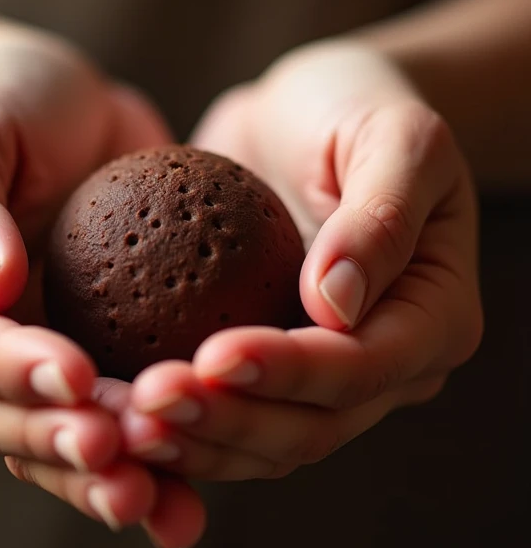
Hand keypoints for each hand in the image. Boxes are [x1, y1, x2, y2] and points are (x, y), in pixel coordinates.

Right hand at [0, 34, 204, 547]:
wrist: (63, 104)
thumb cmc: (3, 98)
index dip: (11, 369)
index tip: (77, 377)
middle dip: (58, 442)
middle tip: (124, 455)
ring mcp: (28, 357)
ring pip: (51, 439)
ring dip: (102, 473)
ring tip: (159, 497)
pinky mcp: (90, 358)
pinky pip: (111, 420)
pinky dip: (148, 466)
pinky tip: (188, 505)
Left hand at [121, 43, 482, 479]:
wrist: (308, 112)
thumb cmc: (361, 107)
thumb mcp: (398, 136)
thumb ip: (380, 217)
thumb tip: (334, 305)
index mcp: (434, 321)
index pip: (362, 368)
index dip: (289, 374)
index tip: (214, 356)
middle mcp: (385, 367)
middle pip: (310, 426)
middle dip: (229, 422)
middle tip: (149, 401)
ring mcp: (323, 376)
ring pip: (262, 440)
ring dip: (193, 439)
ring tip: (122, 418)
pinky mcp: (266, 366)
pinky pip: (222, 409)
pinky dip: (176, 421)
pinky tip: (113, 407)